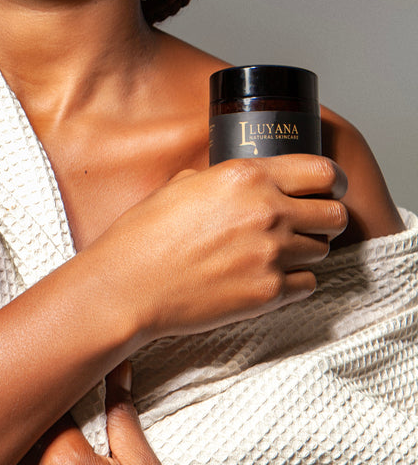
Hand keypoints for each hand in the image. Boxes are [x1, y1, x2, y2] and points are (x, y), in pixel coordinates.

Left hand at [6, 364, 225, 464]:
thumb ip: (122, 414)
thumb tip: (117, 373)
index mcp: (63, 463)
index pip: (48, 408)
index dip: (58, 393)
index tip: (68, 387)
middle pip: (23, 438)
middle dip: (40, 425)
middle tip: (62, 419)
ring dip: (30, 459)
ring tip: (58, 458)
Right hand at [84, 154, 347, 344]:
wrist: (129, 285)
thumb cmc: (145, 234)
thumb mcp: (182, 184)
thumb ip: (223, 180)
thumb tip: (243, 184)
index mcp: (247, 177)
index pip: (322, 171)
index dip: (330, 180)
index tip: (327, 187)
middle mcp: (267, 211)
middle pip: (335, 213)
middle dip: (325, 217)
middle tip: (308, 223)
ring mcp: (271, 254)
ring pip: (324, 250)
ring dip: (307, 249)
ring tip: (277, 252)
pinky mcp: (269, 293)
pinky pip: (308, 283)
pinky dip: (294, 281)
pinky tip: (267, 276)